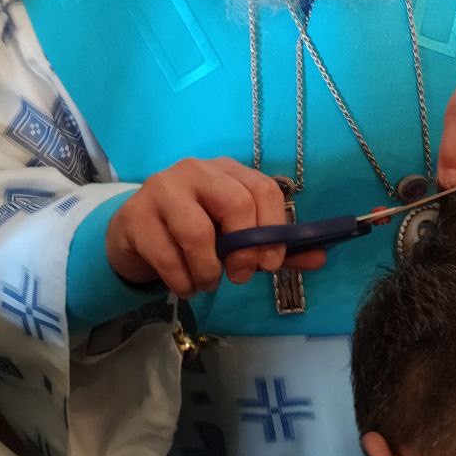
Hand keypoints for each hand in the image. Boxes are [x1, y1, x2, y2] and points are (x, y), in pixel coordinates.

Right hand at [106, 156, 325, 295]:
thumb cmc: (192, 234)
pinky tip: (184, 285)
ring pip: (197, 233)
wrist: (134, 237)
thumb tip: (320, 257)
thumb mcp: (235, 239)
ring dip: (208, 272)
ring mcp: (161, 189)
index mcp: (227, 171)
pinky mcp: (134, 216)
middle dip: (244, 250)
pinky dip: (182, 281)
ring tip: (206, 283)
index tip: (270, 264)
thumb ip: (274, 247)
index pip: (263, 188)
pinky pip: (166, 255)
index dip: (273, 229)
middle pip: (234, 202)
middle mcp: (195, 170)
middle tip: (239, 277)